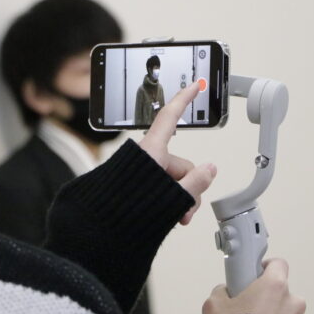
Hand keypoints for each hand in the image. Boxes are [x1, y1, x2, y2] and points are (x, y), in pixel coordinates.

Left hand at [139, 82, 216, 224]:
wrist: (103, 226)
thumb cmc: (129, 209)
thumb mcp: (173, 196)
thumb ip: (195, 182)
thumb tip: (209, 170)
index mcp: (152, 151)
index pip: (170, 117)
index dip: (183, 100)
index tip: (193, 87)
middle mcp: (146, 156)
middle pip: (180, 164)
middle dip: (188, 187)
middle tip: (186, 209)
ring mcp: (140, 170)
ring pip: (171, 179)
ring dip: (179, 197)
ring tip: (177, 217)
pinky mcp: (135, 183)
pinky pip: (158, 185)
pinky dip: (167, 198)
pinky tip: (169, 214)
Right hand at [201, 258, 308, 313]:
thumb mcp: (214, 304)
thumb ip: (223, 291)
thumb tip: (226, 292)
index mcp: (274, 286)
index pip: (279, 264)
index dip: (267, 268)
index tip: (257, 275)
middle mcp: (292, 304)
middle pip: (284, 293)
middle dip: (270, 299)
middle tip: (251, 308)